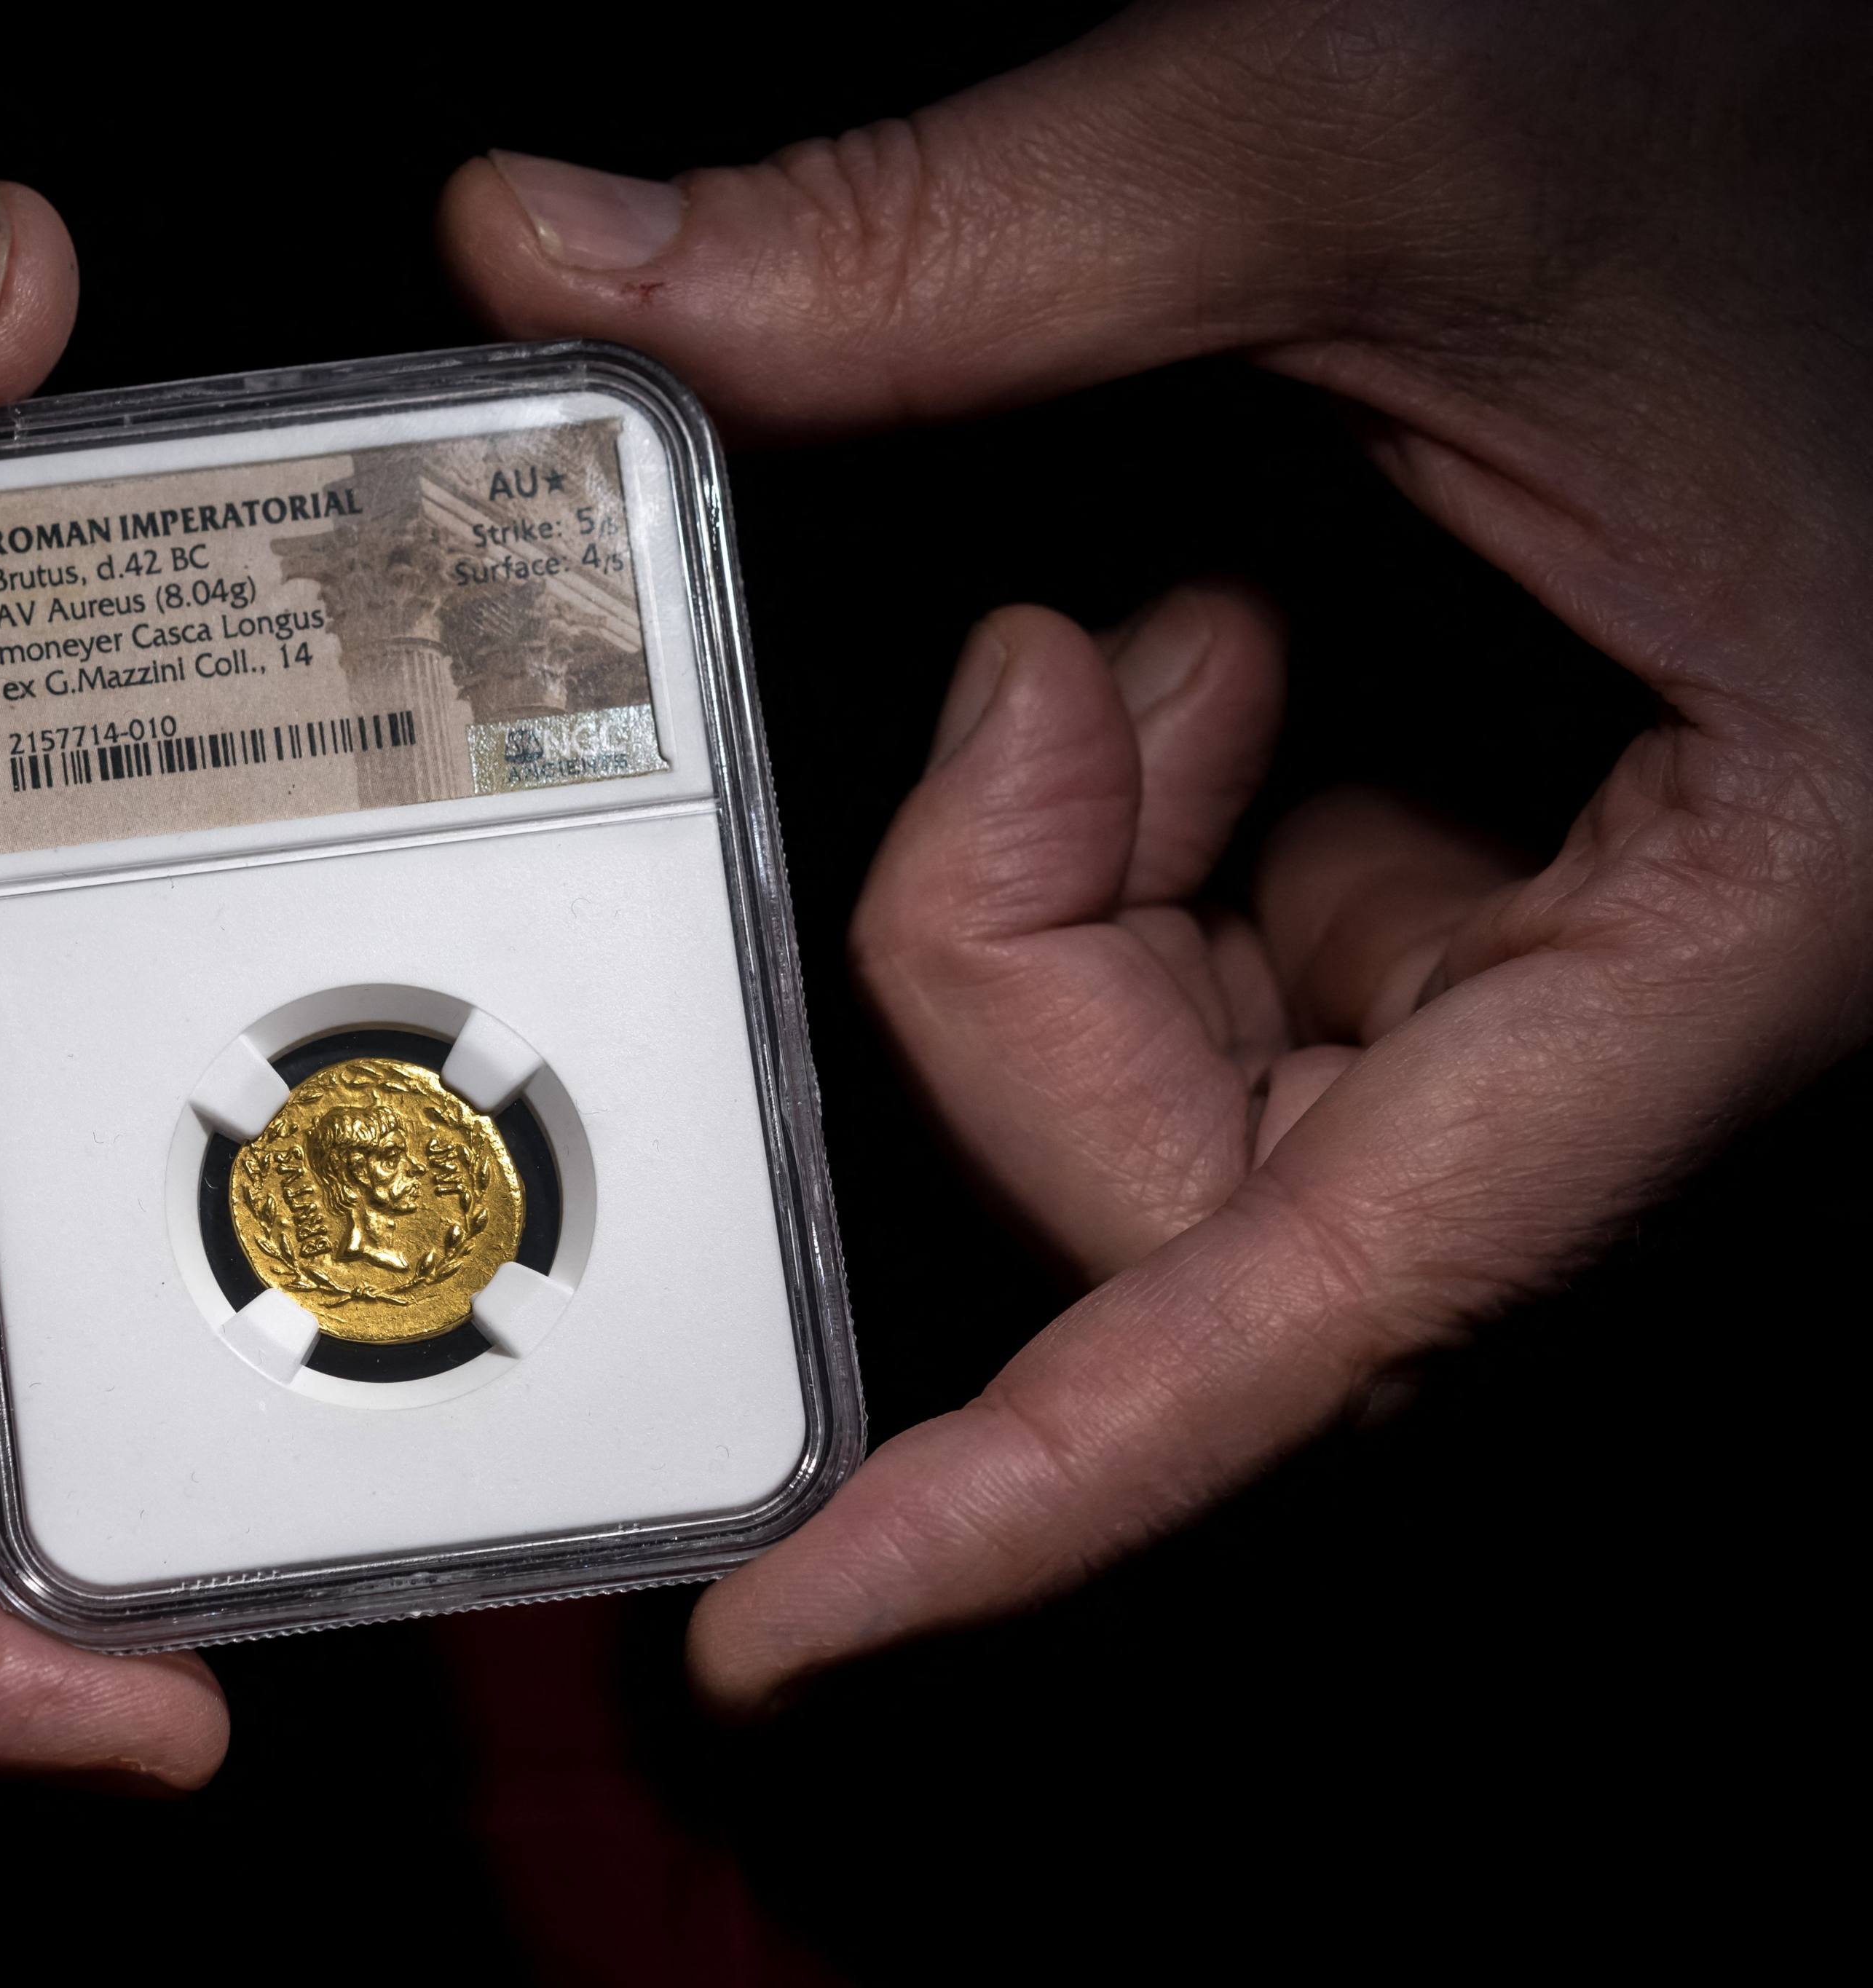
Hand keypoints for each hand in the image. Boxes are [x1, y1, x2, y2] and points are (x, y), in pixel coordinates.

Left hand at [439, 2, 1872, 1707]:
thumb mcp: (1386, 145)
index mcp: (1740, 924)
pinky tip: (1222, 646)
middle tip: (1062, 676)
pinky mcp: (1484, 900)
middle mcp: (1645, 1008)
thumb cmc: (1804, 110)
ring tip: (1182, 618)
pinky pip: (1231, 972)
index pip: (1315, 1315)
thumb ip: (964, 242)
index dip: (1027, 1502)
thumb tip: (551, 251)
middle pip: (1190, 1185)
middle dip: (1024, 943)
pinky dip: (1145, 826)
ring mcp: (1556, 967)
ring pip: (1182, 1082)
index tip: (781, 1630)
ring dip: (1083, 860)